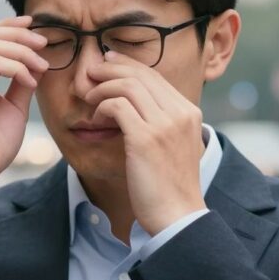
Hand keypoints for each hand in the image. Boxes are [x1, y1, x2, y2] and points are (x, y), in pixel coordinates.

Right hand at [0, 16, 49, 208]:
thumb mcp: (13, 108)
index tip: (35, 26)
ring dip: (22, 52)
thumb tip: (36, 62)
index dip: (9, 26)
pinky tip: (30, 82)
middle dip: (19, 34)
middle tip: (44, 44)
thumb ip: (21, 83)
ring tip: (42, 67)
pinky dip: (17, 68)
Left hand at [85, 51, 206, 234]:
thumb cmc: (169, 185)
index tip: (108, 63)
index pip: (155, 75)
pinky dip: (101, 107)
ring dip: (103, 88)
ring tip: (90, 99)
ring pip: (127, 85)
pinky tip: (96, 120)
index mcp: (189, 112)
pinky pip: (116, 106)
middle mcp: (180, 113)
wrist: (178, 216)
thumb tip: (132, 101)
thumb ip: (160, 121)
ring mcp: (165, 125)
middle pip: (140, 74)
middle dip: (111, 68)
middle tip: (91, 73)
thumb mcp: (173, 145)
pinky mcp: (145, 139)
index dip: (127, 65)